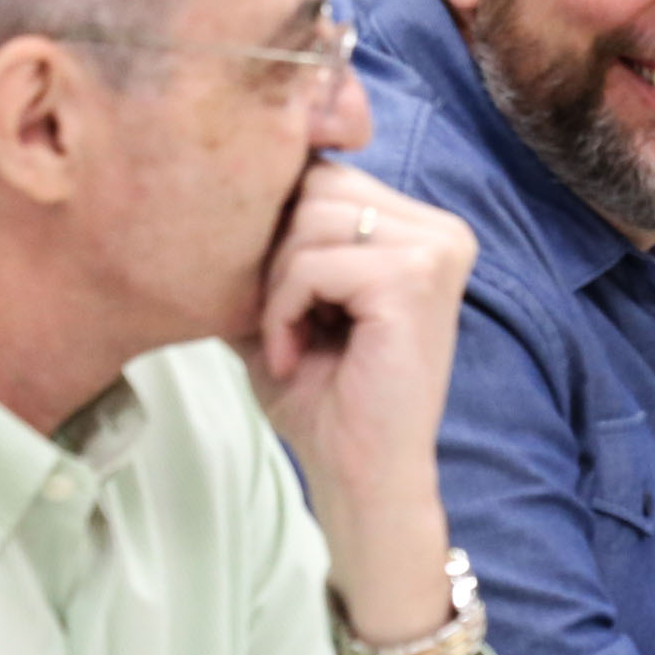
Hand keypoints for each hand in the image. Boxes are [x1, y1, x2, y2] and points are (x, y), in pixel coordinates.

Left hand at [240, 163, 475, 654]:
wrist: (363, 476)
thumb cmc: (327, 398)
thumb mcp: (287, 302)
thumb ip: (271, 242)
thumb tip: (212, 181)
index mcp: (423, 228)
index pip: (326, 177)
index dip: (279, 233)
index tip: (283, 306)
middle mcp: (442, 229)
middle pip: (317, 185)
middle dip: (278, 256)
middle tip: (283, 323)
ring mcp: (436, 249)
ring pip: (310, 220)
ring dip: (277, 288)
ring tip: (291, 342)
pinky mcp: (414, 278)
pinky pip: (314, 263)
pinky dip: (284, 310)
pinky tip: (297, 355)